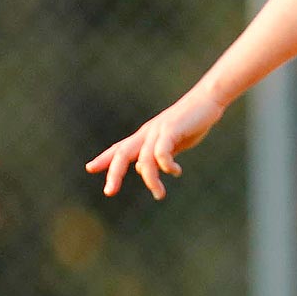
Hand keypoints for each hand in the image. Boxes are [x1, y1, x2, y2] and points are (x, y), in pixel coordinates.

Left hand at [86, 89, 226, 199]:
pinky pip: (161, 152)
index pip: (120, 148)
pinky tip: (176, 171)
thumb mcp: (171, 143)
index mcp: (145, 136)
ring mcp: (157, 131)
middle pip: (122, 153)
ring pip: (144, 159)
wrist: (207, 100)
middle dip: (114, 173)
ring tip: (160, 195)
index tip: (89, 168)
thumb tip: (143, 170)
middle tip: (109, 192)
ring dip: (151, 179)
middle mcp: (146, 133)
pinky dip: (166, 165)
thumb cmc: (191, 122)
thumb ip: (156, 155)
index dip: (104, 159)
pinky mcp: (171, 130)